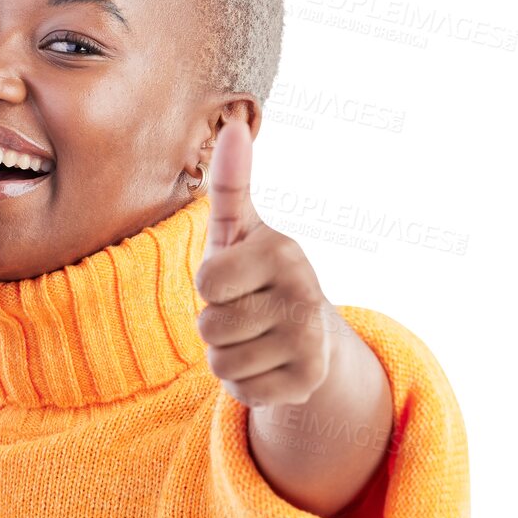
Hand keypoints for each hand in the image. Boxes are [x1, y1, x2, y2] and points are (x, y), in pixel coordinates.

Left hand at [193, 118, 339, 409]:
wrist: (309, 333)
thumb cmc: (256, 275)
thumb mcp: (238, 231)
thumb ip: (229, 183)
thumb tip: (233, 125)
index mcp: (282, 251)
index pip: (206, 283)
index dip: (210, 287)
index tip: (235, 280)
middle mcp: (305, 293)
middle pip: (210, 327)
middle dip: (216, 326)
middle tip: (245, 313)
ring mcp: (311, 339)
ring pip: (221, 363)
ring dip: (227, 357)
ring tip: (254, 338)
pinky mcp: (309, 380)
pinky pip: (243, 392)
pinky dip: (246, 384)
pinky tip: (267, 365)